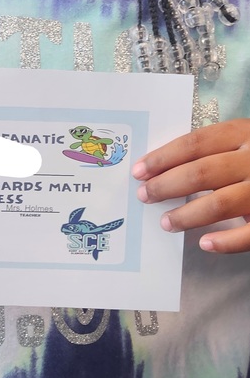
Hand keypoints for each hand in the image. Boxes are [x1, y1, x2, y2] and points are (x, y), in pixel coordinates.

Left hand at [132, 120, 249, 252]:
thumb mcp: (246, 140)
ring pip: (221, 203)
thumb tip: (164, 169)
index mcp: (244, 133)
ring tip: (165, 222)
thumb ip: (217, 150)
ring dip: (188, 214)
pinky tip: (205, 243)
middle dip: (166, 185)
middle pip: (201, 172)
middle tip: (143, 196)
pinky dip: (226, 241)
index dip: (164, 157)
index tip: (139, 170)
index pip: (195, 143)